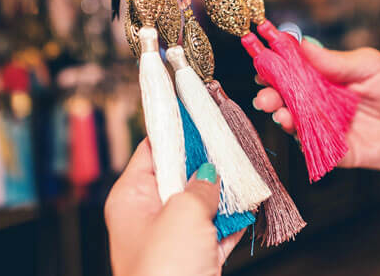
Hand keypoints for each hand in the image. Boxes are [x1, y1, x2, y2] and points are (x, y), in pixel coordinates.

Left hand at [104, 140, 244, 275]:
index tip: (198, 119)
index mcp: (131, 199)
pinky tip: (247, 208)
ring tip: (244, 176)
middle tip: (229, 148)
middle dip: (205, 164)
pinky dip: (231, 220)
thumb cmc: (162, 271)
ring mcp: (171, 240)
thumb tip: (211, 173)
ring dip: (222, 193)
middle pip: (178, 177)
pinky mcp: (192, 259)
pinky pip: (214, 231)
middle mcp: (148, 217)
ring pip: (199, 205)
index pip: (151, 152)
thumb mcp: (184, 213)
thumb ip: (200, 186)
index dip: (175, 134)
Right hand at [254, 40, 379, 172]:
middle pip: (286, 98)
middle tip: (264, 96)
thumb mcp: (369, 65)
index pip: (292, 70)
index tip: (262, 63)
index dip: (275, 67)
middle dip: (270, 96)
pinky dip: (301, 140)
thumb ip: (336, 61)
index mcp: (322, 77)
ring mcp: (322, 126)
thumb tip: (304, 46)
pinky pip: (311, 147)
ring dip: (282, 117)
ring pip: (294, 122)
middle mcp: (317, 102)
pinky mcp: (331, 150)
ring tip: (279, 113)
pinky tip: (296, 130)